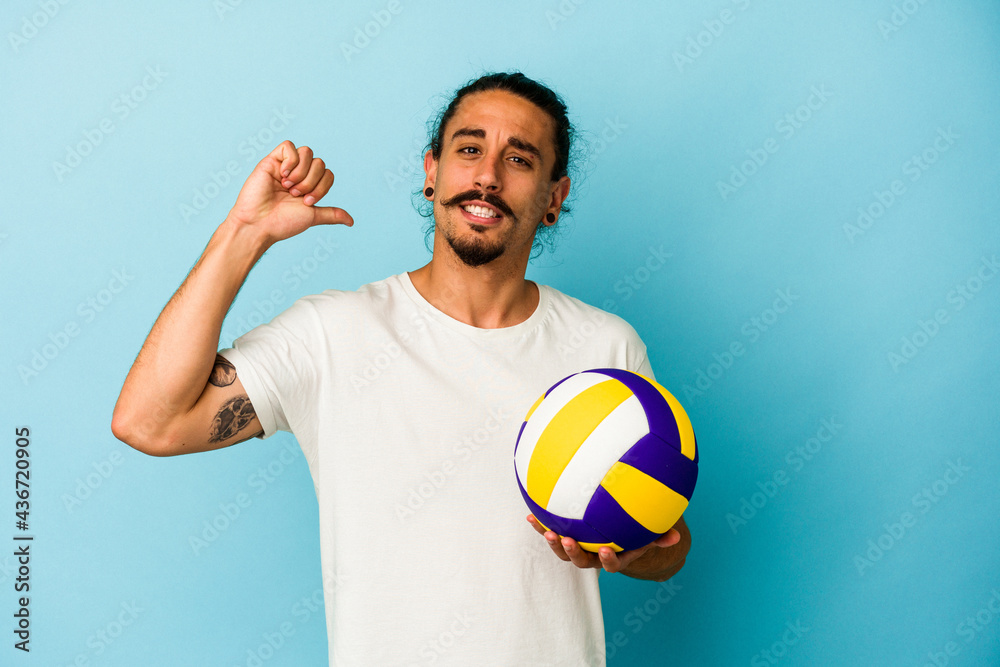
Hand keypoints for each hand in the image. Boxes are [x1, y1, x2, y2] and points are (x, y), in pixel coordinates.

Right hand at [227, 140, 353, 246]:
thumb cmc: (283, 222)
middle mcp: (299, 175)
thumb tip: (351, 222)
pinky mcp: (271, 161)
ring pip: (307, 152)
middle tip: (295, 195)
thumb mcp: (312, 216)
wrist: (259, 223)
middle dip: (311, 181)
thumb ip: (331, 214)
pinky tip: (282, 175)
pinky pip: (289, 146)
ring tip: (287, 186)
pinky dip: (290, 161)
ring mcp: (285, 167)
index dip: (322, 187)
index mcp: (309, 186)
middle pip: (320, 162)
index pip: (328, 173)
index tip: (307, 202)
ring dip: (301, 172)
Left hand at [526, 514, 680, 573]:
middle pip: (581, 561)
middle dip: (573, 552)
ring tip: (546, 531)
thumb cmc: (635, 533)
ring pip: (563, 551)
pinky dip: (540, 526)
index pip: (611, 564)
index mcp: (613, 557)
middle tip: (568, 541)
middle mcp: (593, 556)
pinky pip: (551, 532)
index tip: (607, 550)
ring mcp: (578, 549)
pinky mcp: (565, 536)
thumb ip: (660, 536)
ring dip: (554, 542)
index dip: (608, 560)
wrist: (616, 537)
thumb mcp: (648, 535)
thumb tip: (677, 536)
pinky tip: (530, 516)